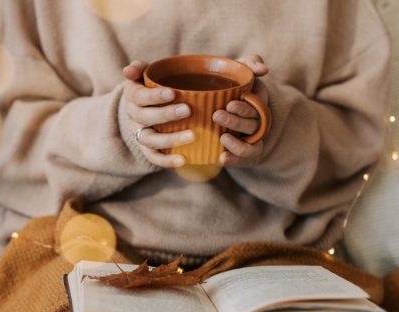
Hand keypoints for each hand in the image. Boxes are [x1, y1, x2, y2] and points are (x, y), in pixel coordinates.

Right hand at [122, 54, 268, 167]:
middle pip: (144, 116)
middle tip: (187, 110)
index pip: (138, 92)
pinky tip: (184, 160)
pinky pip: (155, 159)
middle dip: (164, 114)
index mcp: (137, 90)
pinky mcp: (150, 150)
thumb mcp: (196, 68)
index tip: (173, 92)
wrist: (158, 106)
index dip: (153, 94)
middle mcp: (135, 113)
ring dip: (169, 139)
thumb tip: (263, 69)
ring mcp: (141, 133)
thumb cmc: (186, 84)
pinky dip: (167, 161)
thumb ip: (229, 64)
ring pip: (150, 140)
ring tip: (191, 136)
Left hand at [214, 54, 268, 164]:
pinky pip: (243, 158)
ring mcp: (250, 137)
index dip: (245, 108)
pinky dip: (235, 160)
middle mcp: (257, 121)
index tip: (230, 104)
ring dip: (239, 145)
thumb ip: (251, 62)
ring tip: (222, 139)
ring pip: (252, 145)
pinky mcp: (240, 150)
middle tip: (217, 116)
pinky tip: (222, 158)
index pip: (258, 108)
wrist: (215, 97)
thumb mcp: (240, 68)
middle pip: (253, 125)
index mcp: (258, 102)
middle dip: (236, 122)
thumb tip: (263, 69)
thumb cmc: (230, 81)